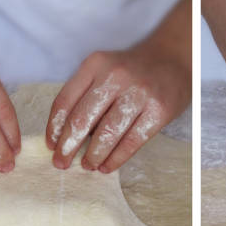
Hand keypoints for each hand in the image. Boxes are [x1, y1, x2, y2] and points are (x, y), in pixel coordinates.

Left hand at [46, 0, 190, 172]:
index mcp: (96, 64)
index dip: (55, 127)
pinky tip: (106, 167)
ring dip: (93, 155)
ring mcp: (139, 94)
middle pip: (83, 119)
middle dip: (68, 146)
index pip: (66, 100)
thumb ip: (87, 94)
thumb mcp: (105, 70)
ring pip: (107, 134)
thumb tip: (68, 136)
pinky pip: (131, 142)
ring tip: (87, 166)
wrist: (174, 59)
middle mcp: (116, 76)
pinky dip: (116, 159)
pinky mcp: (158, 112)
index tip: (51, 145)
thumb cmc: (133, 71)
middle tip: (61, 163)